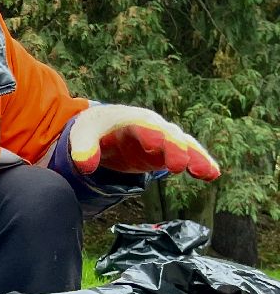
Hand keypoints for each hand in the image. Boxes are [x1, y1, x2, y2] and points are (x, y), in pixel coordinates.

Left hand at [69, 104, 218, 180]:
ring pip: (184, 146)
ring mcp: (164, 140)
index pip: (143, 126)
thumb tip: (85, 166)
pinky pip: (188, 156)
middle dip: (174, 149)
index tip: (155, 144)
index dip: (149, 134)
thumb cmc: (94, 129)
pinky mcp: (168, 153)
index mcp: (133, 119)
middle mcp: (154, 127)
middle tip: (179, 165)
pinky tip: (212, 175)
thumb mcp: (82, 135)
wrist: (104, 129)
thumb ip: (82, 148)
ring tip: (206, 173)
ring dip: (196, 158)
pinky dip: (200, 163)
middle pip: (168, 136)